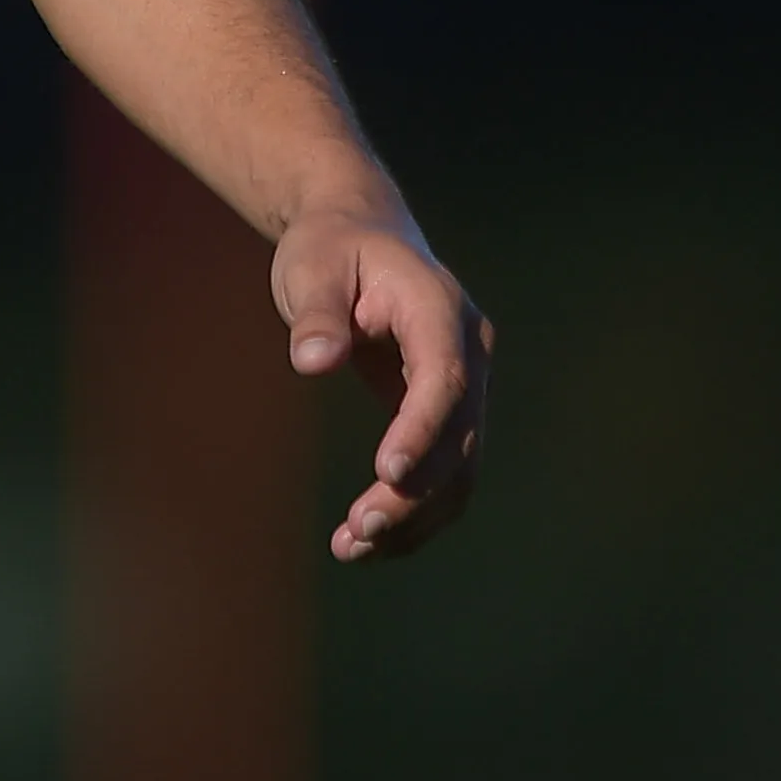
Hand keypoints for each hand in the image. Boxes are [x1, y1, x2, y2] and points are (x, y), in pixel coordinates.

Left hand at [274, 198, 489, 562]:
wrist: (359, 232)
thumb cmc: (330, 247)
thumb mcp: (311, 265)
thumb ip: (315, 313)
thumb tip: (314, 361)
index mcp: (438, 309)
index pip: (445, 379)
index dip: (423, 430)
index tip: (388, 473)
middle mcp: (468, 350)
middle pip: (459, 435)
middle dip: (413, 493)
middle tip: (354, 532)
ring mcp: (468, 383)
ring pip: (461, 467)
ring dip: (415, 515)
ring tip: (351, 548)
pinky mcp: (451, 410)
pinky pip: (447, 470)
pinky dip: (415, 509)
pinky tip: (368, 539)